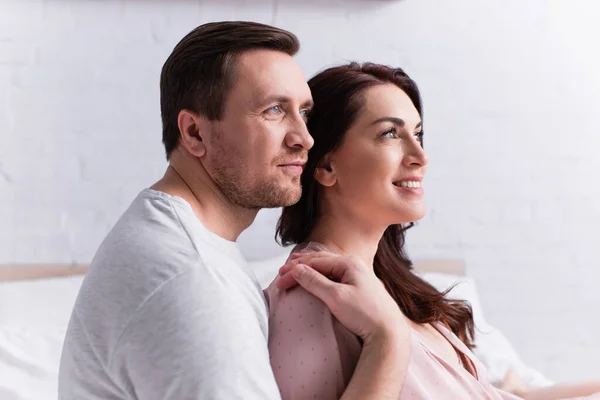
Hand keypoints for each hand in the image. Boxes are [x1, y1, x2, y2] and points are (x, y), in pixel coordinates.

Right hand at [277, 251, 406, 343]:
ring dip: (308, 269)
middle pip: (320, 261)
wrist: (389, 333)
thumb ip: (314, 281)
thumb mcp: (336, 297)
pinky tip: (314, 278)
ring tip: (293, 270)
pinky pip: (334, 276)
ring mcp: (357, 275)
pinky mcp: (359, 287)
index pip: (314, 262)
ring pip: (327, 268)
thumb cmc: (365, 315)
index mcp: (349, 263)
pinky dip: (319, 276)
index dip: (294, 270)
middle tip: (281, 273)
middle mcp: (354, 265)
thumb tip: (297, 270)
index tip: (279, 280)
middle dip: (299, 266)